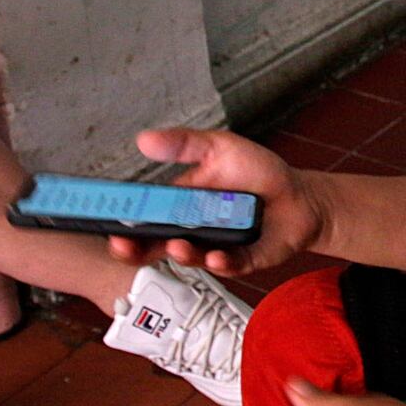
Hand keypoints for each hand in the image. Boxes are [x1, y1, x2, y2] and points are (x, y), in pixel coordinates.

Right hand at [106, 127, 325, 276]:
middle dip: (135, 250)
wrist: (299, 194)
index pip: (144, 219)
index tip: (106, 221)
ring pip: (189, 259)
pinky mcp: (244, 260)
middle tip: (123, 246)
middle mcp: (194, 230)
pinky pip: (228, 267)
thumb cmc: (258, 172)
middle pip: (155, 247)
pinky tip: (217, 257)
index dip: (122, 222)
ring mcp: (217, 247)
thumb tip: (144, 139)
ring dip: (181, 254)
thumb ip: (184, 144)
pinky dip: (221, 263)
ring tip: (178, 245)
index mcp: (181, 205)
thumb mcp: (220, 147)